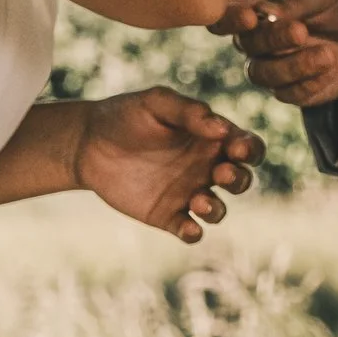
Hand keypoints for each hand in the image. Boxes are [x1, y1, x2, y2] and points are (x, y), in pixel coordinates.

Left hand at [71, 88, 262, 241]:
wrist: (87, 143)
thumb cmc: (126, 115)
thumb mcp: (156, 103)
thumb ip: (189, 111)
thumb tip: (223, 128)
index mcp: (211, 138)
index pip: (247, 146)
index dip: (250, 149)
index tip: (237, 148)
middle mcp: (205, 167)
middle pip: (240, 180)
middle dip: (238, 180)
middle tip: (221, 173)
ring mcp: (187, 193)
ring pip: (217, 209)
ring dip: (215, 209)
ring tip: (199, 201)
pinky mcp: (167, 215)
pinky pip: (189, 230)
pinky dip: (194, 233)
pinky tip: (189, 228)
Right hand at [211, 0, 337, 109]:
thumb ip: (292, 0)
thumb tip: (262, 11)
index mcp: (253, 4)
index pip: (224, 16)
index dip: (230, 20)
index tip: (251, 18)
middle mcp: (255, 37)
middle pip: (244, 45)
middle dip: (272, 39)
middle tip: (302, 31)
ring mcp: (271, 65)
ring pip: (261, 74)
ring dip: (294, 65)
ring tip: (328, 54)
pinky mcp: (291, 90)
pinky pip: (288, 94)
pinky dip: (310, 83)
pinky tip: (331, 67)